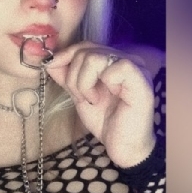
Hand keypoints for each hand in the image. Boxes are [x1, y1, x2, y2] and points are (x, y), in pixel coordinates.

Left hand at [46, 42, 155, 167]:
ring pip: (94, 58)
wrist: (123, 147)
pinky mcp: (141, 80)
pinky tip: (104, 99)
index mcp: (112, 61)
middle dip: (73, 76)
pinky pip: (115, 67)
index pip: (84, 46)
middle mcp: (125, 59)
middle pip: (86, 50)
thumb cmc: (106, 121)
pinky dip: (101, 84)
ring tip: (92, 100)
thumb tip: (50, 60)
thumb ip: (66, 76)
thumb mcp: (79, 95)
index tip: (52, 69)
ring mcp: (136, 67)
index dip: (65, 55)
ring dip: (84, 82)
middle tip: (82, 97)